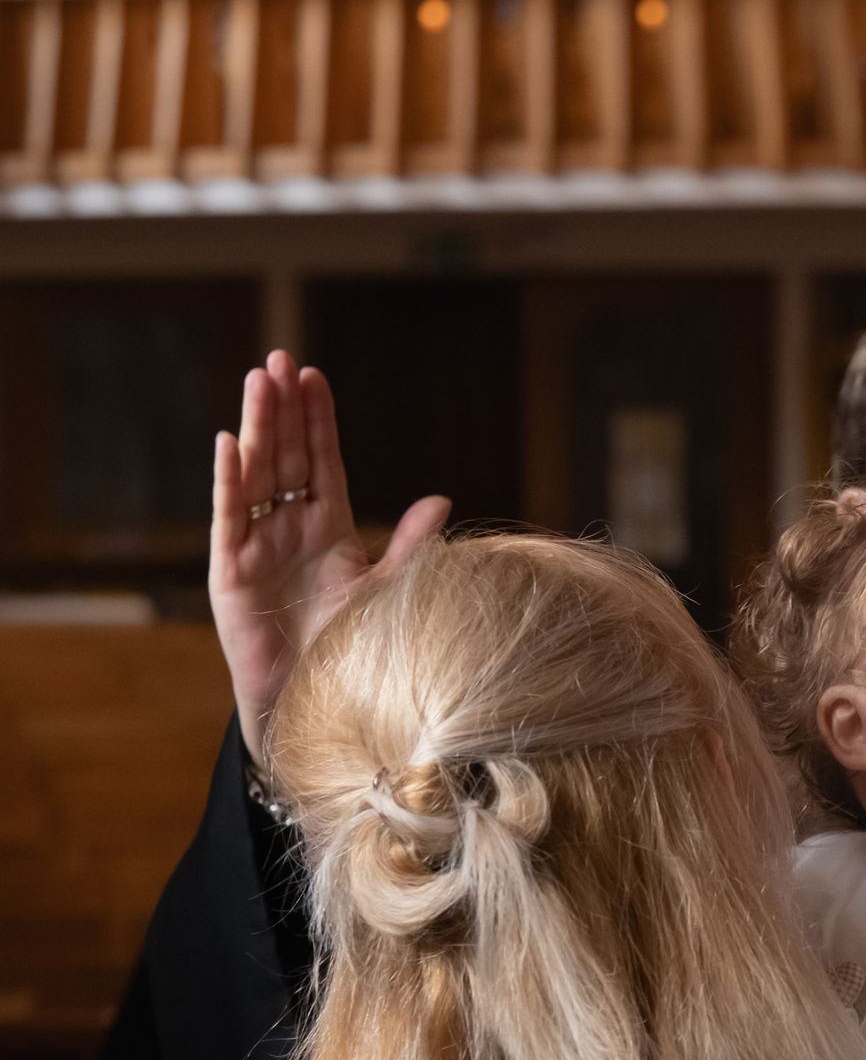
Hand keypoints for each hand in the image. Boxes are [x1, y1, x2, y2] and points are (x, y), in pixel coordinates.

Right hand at [211, 351, 448, 763]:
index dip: (317, 420)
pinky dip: (230, 481)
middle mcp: (290, 529)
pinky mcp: (233, 572)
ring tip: (258, 380)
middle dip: (282, 408)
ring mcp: (259, 547)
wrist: (317, 702)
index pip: (321, 461)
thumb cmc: (352, 649)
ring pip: (256, 474)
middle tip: (280, 357)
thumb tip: (442, 498)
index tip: (315, 375)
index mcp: (329, 528)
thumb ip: (412, 543)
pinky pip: (231, 518)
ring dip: (256, 427)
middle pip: (285, 455)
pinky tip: (229, 442)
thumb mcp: (390, 588)